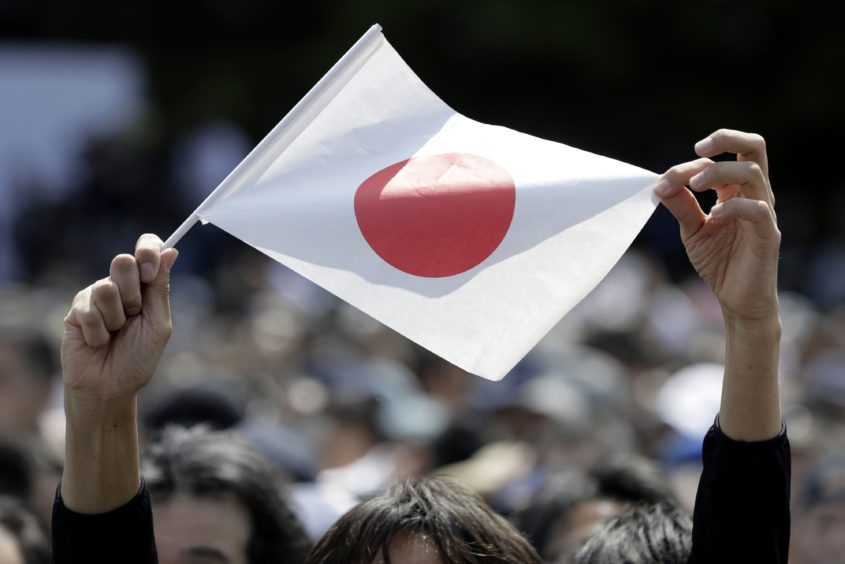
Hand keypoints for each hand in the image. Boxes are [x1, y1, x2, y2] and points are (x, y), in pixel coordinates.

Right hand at [62, 234, 177, 402]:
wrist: (110, 388)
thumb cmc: (138, 359)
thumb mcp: (158, 324)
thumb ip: (161, 289)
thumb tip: (172, 251)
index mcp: (146, 286)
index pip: (148, 249)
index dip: (148, 251)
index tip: (150, 272)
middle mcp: (121, 286)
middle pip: (123, 261)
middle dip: (132, 292)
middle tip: (133, 315)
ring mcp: (96, 296)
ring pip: (105, 287)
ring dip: (115, 318)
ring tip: (115, 334)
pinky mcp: (76, 310)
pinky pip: (88, 309)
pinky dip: (98, 331)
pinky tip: (98, 342)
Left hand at [654, 129, 779, 322]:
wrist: (737, 300)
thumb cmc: (719, 262)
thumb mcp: (692, 231)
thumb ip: (681, 206)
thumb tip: (661, 183)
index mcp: (734, 190)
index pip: (718, 159)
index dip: (687, 166)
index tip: (662, 183)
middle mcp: (753, 194)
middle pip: (754, 147)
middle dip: (726, 138)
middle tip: (697, 150)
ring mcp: (763, 212)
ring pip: (753, 173)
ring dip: (720, 173)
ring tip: (696, 187)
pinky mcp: (768, 235)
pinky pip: (758, 210)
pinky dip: (734, 207)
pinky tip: (714, 216)